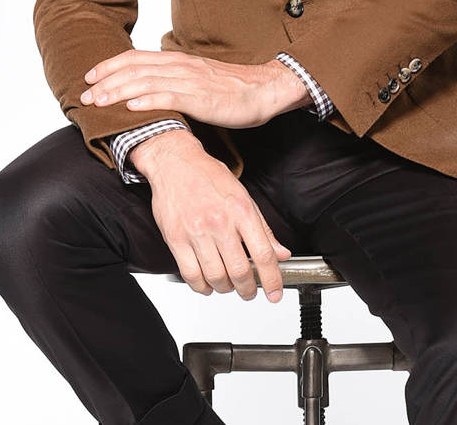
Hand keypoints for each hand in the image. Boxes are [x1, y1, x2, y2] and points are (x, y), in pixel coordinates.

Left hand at [79, 49, 310, 126]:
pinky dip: (147, 102)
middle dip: (106, 82)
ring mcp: (190, 82)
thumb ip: (174, 79)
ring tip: (99, 102)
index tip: (89, 76)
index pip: (136, 58)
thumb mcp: (197, 78)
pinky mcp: (201, 99)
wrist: (263, 90)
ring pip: (146, 83)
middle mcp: (180, 67)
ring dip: (118, 92)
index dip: (110, 65)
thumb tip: (148, 88)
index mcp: (178, 60)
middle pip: (134, 70)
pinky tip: (131, 108)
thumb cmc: (231, 88)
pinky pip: (170, 98)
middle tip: (85, 96)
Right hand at [130, 128, 291, 301]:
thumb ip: (262, 228)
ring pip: (215, 277)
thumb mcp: (243, 195)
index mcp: (241, 211)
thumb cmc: (208, 176)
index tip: (275, 293)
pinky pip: (191, 275)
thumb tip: (281, 253)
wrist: (175, 162)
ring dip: (225, 289)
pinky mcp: (175, 239)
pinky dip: (201, 287)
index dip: (273, 279)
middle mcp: (220, 222)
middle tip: (249, 292)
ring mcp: (196, 232)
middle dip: (248, 289)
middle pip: (239, 271)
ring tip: (228, 286)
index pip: (263, 254)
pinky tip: (207, 284)